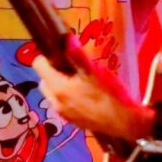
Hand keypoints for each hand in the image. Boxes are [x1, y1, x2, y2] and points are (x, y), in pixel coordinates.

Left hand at [33, 44, 149, 141]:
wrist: (123, 123)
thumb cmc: (109, 94)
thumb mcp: (94, 71)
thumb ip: (77, 55)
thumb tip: (66, 39)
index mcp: (58, 87)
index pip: (38, 65)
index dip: (47, 57)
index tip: (62, 55)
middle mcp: (55, 102)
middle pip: (43, 81)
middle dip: (53, 73)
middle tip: (72, 69)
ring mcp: (63, 114)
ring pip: (52, 94)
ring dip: (60, 86)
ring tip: (80, 82)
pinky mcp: (72, 122)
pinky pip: (62, 105)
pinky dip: (68, 98)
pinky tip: (86, 97)